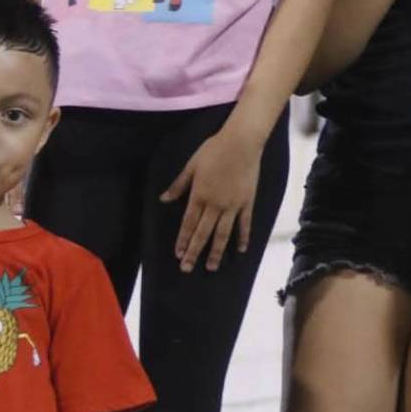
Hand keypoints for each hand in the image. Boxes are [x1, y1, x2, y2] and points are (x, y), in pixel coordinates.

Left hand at [160, 121, 261, 272]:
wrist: (241, 142)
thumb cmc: (214, 150)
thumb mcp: (191, 165)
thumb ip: (178, 185)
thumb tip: (163, 199)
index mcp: (199, 195)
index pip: (188, 224)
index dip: (183, 240)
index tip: (178, 254)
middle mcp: (215, 205)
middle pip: (203, 233)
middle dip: (194, 252)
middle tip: (187, 269)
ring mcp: (233, 205)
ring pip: (223, 234)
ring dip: (216, 252)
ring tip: (211, 267)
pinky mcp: (247, 202)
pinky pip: (245, 224)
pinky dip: (243, 238)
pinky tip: (240, 250)